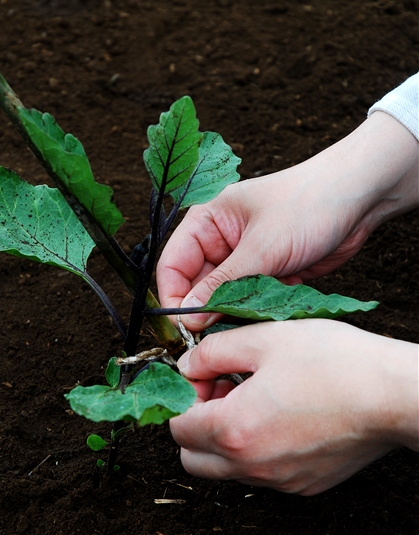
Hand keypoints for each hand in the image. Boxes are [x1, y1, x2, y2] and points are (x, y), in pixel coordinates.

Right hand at [157, 112, 418, 329]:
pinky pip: (250, 302)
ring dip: (232, 314)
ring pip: (224, 298)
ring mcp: (245, 259)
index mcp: (207, 220)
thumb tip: (189, 318)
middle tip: (213, 336)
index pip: (173, 264)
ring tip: (244, 326)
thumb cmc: (308, 204)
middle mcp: (221, 240)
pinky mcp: (268, 274)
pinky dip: (255, 313)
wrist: (361, 198)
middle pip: (196, 285)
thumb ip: (222, 286)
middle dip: (204, 311)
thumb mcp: (261, 247)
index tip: (184, 326)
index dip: (174, 297)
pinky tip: (265, 318)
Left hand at [170, 320, 417, 494]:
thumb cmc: (335, 363)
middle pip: (192, 459)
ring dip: (225, 440)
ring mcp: (279, 481)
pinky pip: (262, 475)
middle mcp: (251, 466)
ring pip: (226, 471)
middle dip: (196, 426)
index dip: (184, 398)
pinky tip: (282, 418)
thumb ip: (211, 352)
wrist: (393, 394)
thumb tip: (188, 366)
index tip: (203, 378)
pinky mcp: (304, 486)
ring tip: (255, 401)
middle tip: (222, 392)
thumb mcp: (263, 339)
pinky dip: (257, 452)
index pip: (177, 428)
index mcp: (234, 429)